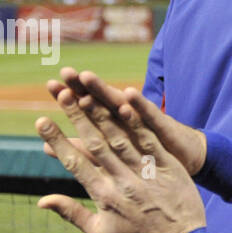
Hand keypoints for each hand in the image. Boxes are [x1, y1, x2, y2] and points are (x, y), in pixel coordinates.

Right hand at [36, 84, 205, 232]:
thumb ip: (71, 213)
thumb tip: (41, 201)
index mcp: (104, 197)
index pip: (75, 164)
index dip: (58, 142)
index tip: (41, 121)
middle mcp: (123, 182)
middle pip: (96, 144)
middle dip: (77, 117)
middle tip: (62, 94)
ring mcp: (147, 174)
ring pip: (121, 139)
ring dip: (102, 115)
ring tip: (87, 93)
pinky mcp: (169, 168)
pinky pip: (151, 142)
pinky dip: (137, 123)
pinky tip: (125, 104)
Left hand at [45, 66, 207, 175]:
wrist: (185, 160)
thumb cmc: (145, 160)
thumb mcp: (110, 159)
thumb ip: (81, 152)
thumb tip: (46, 148)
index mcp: (110, 126)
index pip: (86, 108)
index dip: (70, 97)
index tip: (51, 86)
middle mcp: (125, 119)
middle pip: (100, 101)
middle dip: (84, 87)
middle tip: (66, 72)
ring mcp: (144, 122)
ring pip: (121, 105)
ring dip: (105, 91)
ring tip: (87, 77)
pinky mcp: (163, 128)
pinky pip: (151, 116)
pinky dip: (140, 106)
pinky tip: (129, 94)